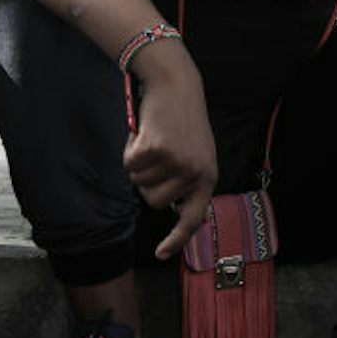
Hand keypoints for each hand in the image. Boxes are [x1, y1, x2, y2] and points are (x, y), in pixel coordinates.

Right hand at [123, 50, 218, 259]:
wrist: (175, 83)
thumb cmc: (181, 118)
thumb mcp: (194, 152)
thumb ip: (187, 179)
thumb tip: (174, 206)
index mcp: (207, 177)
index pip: (192, 219)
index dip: (176, 239)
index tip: (160, 254)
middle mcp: (194, 174)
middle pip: (155, 201)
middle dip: (147, 182)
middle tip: (155, 155)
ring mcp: (176, 163)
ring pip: (140, 183)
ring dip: (139, 164)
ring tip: (153, 139)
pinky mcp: (157, 150)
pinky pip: (130, 164)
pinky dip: (130, 148)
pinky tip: (143, 131)